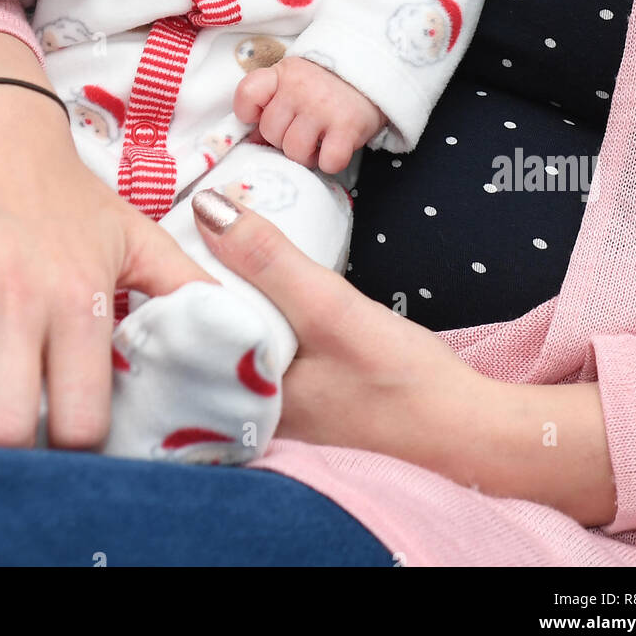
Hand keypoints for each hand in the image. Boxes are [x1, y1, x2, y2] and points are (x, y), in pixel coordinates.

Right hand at [0, 76, 217, 449]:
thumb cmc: (66, 193)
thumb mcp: (134, 235)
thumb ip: (185, 288)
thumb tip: (244, 336)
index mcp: (78, 295)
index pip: (80, 417)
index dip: (80, 452)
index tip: (78, 448)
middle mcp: (16, 300)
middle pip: (5, 427)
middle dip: (14, 459)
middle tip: (21, 453)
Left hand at [191, 194, 618, 525]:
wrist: (467, 429)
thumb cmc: (399, 379)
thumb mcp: (328, 308)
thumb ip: (268, 260)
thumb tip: (207, 206)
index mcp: (235, 397)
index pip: (180, 327)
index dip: (171, 275)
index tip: (168, 228)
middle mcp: (245, 409)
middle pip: (203, 330)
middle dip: (199, 281)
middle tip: (197, 224)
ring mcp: (275, 406)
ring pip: (235, 334)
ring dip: (232, 294)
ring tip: (225, 240)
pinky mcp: (303, 397)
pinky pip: (263, 345)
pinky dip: (261, 312)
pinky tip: (267, 285)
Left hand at [233, 56, 384, 172]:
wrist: (375, 71)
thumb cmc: (327, 85)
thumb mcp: (295, 81)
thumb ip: (272, 103)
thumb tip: (251, 139)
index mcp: (282, 74)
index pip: (247, 93)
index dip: (249, 113)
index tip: (262, 116)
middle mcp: (299, 89)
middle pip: (270, 131)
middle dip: (283, 139)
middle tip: (303, 131)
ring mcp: (322, 108)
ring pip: (294, 151)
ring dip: (306, 155)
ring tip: (319, 142)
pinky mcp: (347, 126)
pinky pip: (327, 161)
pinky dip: (330, 162)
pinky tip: (335, 148)